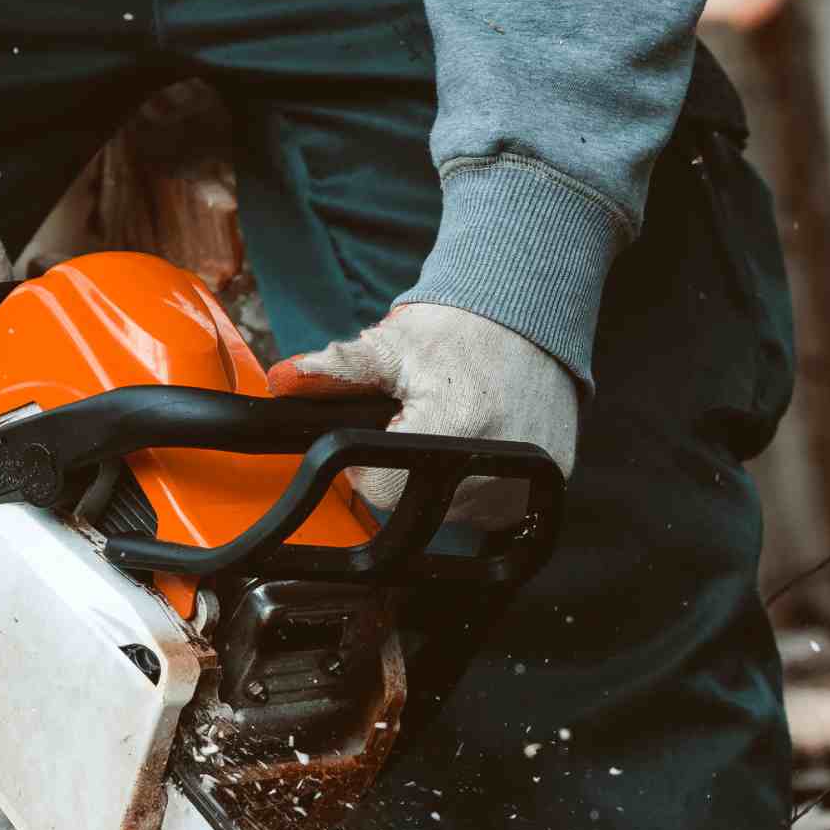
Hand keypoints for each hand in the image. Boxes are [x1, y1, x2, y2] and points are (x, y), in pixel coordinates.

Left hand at [266, 303, 578, 528]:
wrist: (532, 317)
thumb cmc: (462, 329)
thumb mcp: (394, 344)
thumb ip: (338, 369)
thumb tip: (286, 380)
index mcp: (454, 426)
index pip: (380, 490)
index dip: (368, 464)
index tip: (383, 430)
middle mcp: (494, 464)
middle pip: (415, 505)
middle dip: (405, 468)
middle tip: (424, 418)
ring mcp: (522, 482)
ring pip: (450, 511)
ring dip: (439, 477)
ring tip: (455, 424)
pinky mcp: (543, 487)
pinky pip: (488, 509)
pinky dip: (474, 483)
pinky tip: (479, 441)